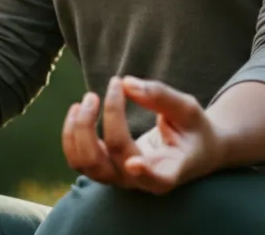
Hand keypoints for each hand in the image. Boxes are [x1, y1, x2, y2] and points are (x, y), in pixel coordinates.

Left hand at [62, 76, 222, 194]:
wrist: (191, 151)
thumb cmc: (193, 129)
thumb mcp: (188, 109)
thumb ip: (160, 96)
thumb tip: (127, 83)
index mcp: (171, 169)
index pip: (158, 179)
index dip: (145, 173)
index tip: (134, 162)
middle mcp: (142, 181)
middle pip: (114, 159)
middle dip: (108, 119)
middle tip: (114, 83)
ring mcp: (121, 178)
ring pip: (88, 165)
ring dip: (80, 130)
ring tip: (89, 98)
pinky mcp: (106, 170)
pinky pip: (79, 160)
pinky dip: (71, 136)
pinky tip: (77, 110)